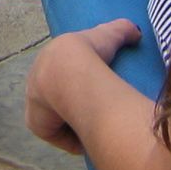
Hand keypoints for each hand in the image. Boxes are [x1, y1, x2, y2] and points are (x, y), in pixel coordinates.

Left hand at [23, 17, 140, 149]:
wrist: (72, 70)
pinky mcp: (36, 124)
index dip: (77, 82)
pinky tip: (91, 138)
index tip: (95, 90)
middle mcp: (36, 81)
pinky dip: (74, 139)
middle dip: (75, 105)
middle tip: (99, 111)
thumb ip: (123, 31)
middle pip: (57, 98)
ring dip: (74, 122)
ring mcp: (34, 103)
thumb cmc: (90, 51)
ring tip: (97, 126)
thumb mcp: (110, 35)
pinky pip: (57, 135)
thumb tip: (137, 32)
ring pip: (56, 118)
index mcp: (49, 60)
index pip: (61, 74)